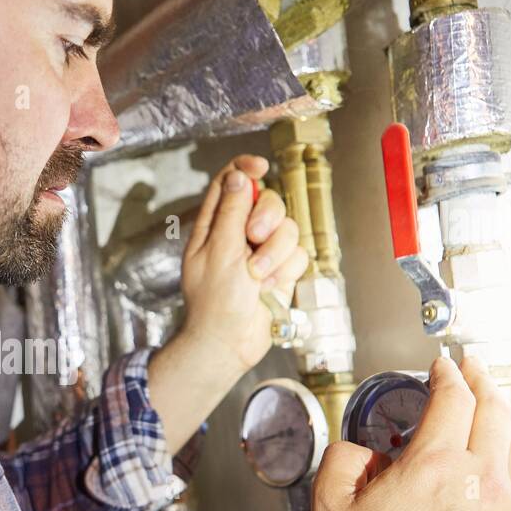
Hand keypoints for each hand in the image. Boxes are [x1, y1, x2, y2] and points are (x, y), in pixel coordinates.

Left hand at [177, 156, 306, 375]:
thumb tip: (238, 176)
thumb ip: (230, 212)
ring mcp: (261, 252)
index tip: (260, 167)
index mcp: (214, 225)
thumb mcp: (218, 251)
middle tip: (254, 239)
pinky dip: (286, 271)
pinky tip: (268, 289)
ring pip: (287, 229)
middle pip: (267, 201)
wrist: (229, 343)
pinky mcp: (280, 270)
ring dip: (276, 253)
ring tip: (258, 277)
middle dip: (267, 218)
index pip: (230, 182)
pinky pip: (297, 254)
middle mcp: (238, 234)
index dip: (245, 168)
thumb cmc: (215, 302)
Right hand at [306, 354, 510, 510]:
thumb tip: (356, 450)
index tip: (445, 366)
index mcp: (436, 465)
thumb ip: (339, 465)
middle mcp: (485, 481)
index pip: (453, 399)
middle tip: (477, 371)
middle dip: (485, 382)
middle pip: (497, 412)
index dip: (449, 375)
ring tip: (497, 421)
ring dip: (508, 426)